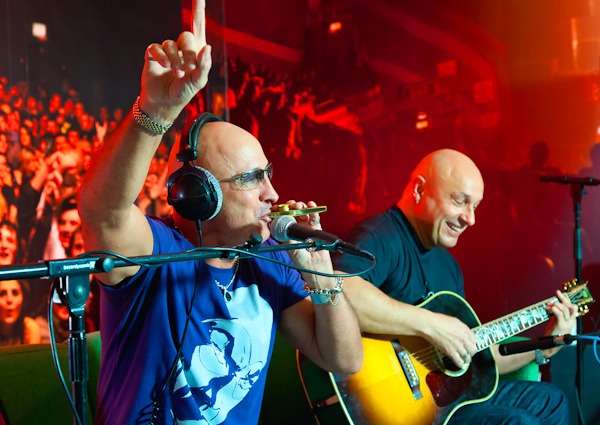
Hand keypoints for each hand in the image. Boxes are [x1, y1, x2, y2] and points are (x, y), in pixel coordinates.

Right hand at [139, 0, 211, 121]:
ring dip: (176, 60)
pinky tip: (165, 66)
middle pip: (186, 36)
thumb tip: (207, 47)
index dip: (198, 10)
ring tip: (178, 74)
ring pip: (171, 44)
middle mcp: (181, 48)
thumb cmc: (183, 92)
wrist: (164, 103)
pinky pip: (156, 48)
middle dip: (189, 53)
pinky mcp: (153, 55)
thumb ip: (204, 66)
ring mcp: (166, 51)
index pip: (198, 26)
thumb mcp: (198, 82)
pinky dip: (162, 56)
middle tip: (190, 69)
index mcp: (196, 51)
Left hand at [276, 200, 332, 284]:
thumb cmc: (301, 261)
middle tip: (291, 204)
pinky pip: (314, 217)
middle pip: (292, 213)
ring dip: (301, 206)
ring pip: (302, 212)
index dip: (280, 211)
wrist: (316, 267)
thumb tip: (283, 223)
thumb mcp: (291, 248)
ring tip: (300, 205)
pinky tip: (311, 206)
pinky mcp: (316, 228)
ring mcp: (305, 227)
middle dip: (291, 206)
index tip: (279, 206)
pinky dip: (313, 210)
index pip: (281, 219)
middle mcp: (295, 229)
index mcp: (286, 233)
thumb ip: (287, 237)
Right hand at [419, 310, 477, 368]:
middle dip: (471, 352)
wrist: (430, 325)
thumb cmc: (439, 320)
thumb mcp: (455, 321)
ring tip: (463, 359)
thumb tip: (464, 334)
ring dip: (466, 359)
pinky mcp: (450, 352)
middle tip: (467, 353)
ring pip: (467, 357)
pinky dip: (460, 364)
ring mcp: (457, 346)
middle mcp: (464, 338)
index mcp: (465, 330)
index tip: (469, 345)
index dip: (472, 344)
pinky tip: (459, 363)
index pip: (474, 340)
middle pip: (473, 350)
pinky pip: (459, 362)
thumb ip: (462, 329)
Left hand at [546, 290, 577, 335]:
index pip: (571, 306)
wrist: (551, 343)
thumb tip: (554, 304)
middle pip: (570, 306)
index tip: (557, 293)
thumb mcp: (557, 321)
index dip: (564, 298)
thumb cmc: (553, 332)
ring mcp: (567, 323)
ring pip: (565, 309)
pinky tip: (549, 309)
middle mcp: (571, 321)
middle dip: (561, 301)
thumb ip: (558, 314)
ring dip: (555, 305)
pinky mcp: (561, 325)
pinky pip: (559, 314)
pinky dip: (554, 309)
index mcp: (571, 319)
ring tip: (548, 306)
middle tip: (551, 302)